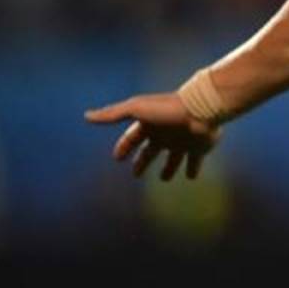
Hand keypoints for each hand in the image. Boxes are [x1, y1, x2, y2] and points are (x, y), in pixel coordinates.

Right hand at [85, 92, 220, 180]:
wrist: (202, 109)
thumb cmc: (168, 109)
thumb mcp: (137, 109)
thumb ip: (113, 114)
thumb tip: (87, 116)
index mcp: (151, 124)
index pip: (133, 138)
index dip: (124, 147)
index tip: (117, 158)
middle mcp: (166, 133)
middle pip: (151, 151)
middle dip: (143, 161)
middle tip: (136, 174)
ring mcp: (183, 141)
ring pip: (173, 158)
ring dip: (169, 168)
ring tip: (165, 178)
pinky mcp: (200, 147)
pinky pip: (195, 161)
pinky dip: (193, 169)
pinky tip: (191, 177)